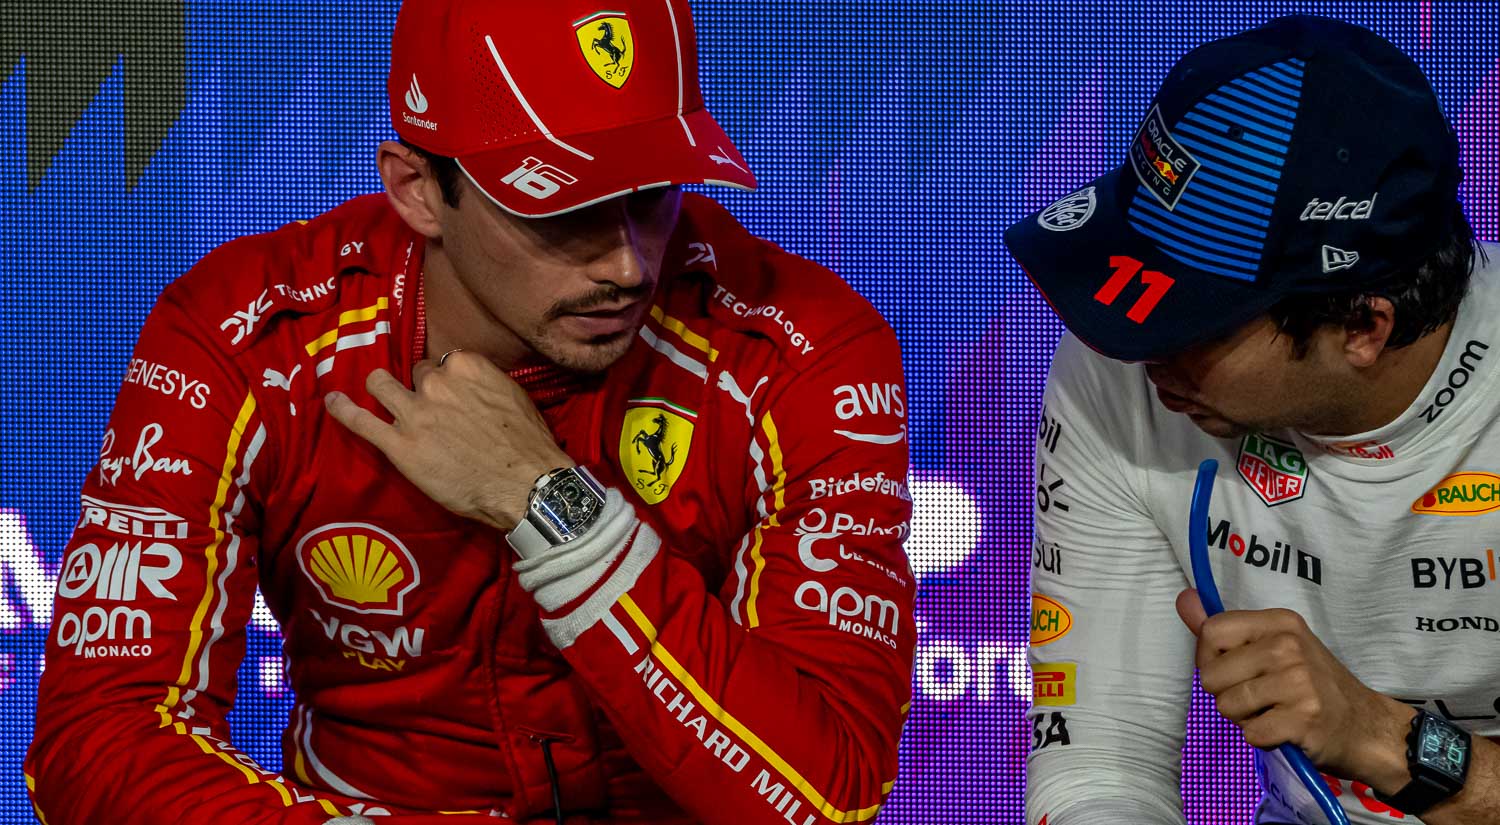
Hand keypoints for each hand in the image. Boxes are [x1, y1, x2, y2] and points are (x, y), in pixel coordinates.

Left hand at [324, 351, 573, 530]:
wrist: (525, 484)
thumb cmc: (529, 445)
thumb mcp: (514, 398)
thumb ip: (486, 385)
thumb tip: (475, 389)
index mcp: (466, 367)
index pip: (443, 363)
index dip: (446, 381)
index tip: (451, 396)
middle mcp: (436, 383)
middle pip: (416, 375)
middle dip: (421, 390)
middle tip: (434, 414)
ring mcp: (413, 413)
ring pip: (381, 385)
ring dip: (381, 388)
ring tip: (380, 394)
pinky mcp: (398, 444)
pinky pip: (360, 421)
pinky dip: (342, 409)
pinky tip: (331, 401)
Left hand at [1175, 589, 1415, 792]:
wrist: (1364, 726)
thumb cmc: (1311, 685)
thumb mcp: (1274, 646)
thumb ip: (1225, 629)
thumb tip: (1184, 599)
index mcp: (1280, 622)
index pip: (1211, 632)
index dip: (1209, 659)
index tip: (1231, 671)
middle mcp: (1289, 646)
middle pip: (1211, 675)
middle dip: (1225, 695)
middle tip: (1259, 698)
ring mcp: (1298, 682)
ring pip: (1227, 706)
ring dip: (1244, 719)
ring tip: (1273, 712)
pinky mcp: (1303, 719)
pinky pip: (1251, 733)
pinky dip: (1262, 738)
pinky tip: (1284, 730)